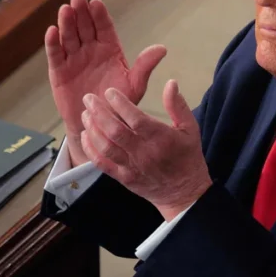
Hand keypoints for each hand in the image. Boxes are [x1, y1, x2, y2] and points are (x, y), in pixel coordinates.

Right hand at [45, 0, 166, 165]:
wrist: (97, 126)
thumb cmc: (118, 105)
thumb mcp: (134, 86)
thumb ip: (144, 67)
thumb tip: (162, 48)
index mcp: (109, 49)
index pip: (104, 27)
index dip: (99, 16)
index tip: (96, 4)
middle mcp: (90, 50)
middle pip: (85, 27)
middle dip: (81, 12)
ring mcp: (74, 59)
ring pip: (69, 37)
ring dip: (66, 23)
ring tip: (65, 10)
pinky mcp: (59, 71)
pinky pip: (55, 55)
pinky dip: (53, 43)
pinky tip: (52, 31)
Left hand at [80, 79, 211, 220]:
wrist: (184, 194)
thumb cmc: (187, 157)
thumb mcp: (190, 129)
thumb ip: (178, 106)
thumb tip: (171, 83)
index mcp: (161, 139)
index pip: (136, 119)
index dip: (120, 104)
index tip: (109, 92)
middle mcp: (144, 153)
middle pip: (115, 132)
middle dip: (99, 112)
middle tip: (88, 98)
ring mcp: (131, 167)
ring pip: (105, 147)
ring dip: (92, 129)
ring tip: (85, 114)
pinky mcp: (123, 178)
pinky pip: (102, 164)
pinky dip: (90, 149)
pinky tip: (85, 135)